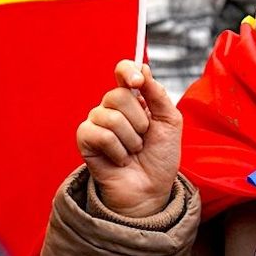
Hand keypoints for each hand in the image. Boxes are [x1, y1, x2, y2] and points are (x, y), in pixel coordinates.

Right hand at [76, 60, 182, 217]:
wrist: (152, 188)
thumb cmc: (161, 155)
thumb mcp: (170, 120)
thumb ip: (157, 93)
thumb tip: (143, 68)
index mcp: (134, 98)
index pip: (123, 70)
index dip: (128, 71)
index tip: (138, 81)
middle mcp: (113, 106)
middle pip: (118, 95)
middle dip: (139, 121)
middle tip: (144, 137)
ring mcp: (97, 122)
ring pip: (111, 117)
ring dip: (131, 139)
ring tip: (134, 151)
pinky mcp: (85, 140)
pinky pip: (100, 134)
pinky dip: (117, 150)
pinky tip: (121, 160)